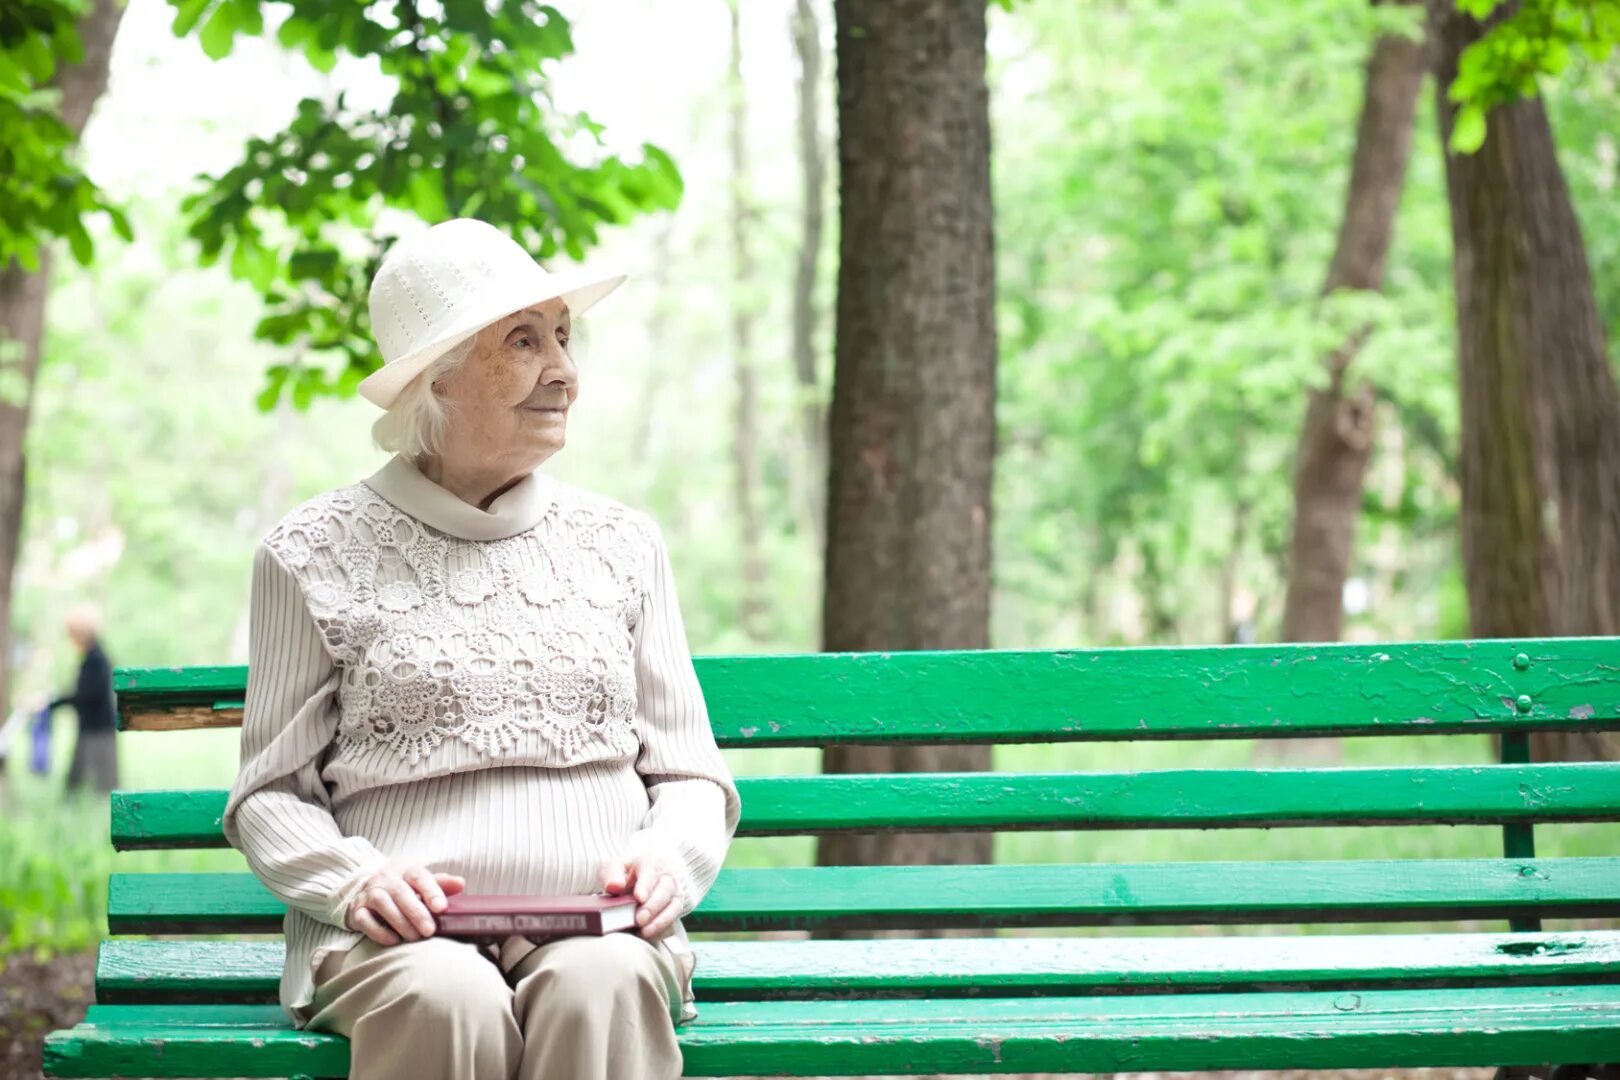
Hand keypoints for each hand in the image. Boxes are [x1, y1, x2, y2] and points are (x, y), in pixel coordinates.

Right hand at [345, 861, 465, 945]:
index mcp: (406, 869)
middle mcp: (386, 879)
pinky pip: (365, 920)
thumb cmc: (402, 888)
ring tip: (414, 937)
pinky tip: (393, 940)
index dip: (432, 891)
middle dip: (417, 913)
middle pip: (401, 892)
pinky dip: (379, 931)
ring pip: (383, 904)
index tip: (441, 908)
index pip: (419, 876)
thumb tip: (461, 883)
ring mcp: (369, 893)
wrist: (366, 889)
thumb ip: (441, 884)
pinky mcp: (357, 910)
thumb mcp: (421, 882)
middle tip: (430, 931)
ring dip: (400, 922)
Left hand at [598, 849, 682, 940]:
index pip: (651, 873)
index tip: (639, 898)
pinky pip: (673, 923)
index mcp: (651, 863)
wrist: (639, 882)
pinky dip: (662, 931)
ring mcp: (673, 896)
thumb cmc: (626, 874)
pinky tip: (649, 936)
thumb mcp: (614, 867)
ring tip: (645, 932)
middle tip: (639, 919)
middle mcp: (667, 878)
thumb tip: (614, 886)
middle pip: (666, 891)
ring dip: (661, 921)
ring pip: (674, 907)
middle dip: (653, 907)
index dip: (646, 886)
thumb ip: (611, 874)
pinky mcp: (673, 913)